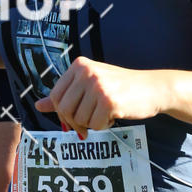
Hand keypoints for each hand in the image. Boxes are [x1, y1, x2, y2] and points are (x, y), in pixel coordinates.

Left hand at [34, 57, 163, 137]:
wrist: (153, 88)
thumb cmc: (120, 87)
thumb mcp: (90, 85)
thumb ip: (66, 94)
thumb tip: (38, 106)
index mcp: (79, 65)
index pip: (56, 95)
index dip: (63, 112)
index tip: (74, 118)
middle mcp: (86, 72)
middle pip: (64, 109)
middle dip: (75, 122)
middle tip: (89, 123)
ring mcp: (98, 85)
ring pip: (79, 119)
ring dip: (92, 123)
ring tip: (106, 113)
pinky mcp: (109, 101)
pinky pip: (95, 124)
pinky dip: (104, 126)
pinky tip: (114, 116)